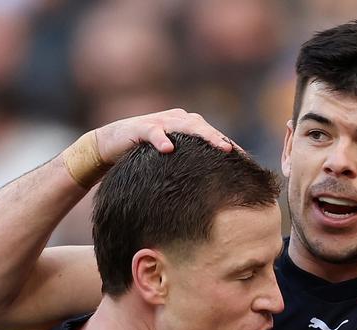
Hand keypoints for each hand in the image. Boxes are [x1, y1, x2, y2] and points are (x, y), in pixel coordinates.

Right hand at [95, 108, 237, 159]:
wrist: (109, 145)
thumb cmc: (145, 155)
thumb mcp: (173, 159)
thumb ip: (191, 163)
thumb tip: (217, 185)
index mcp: (187, 124)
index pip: (213, 134)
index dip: (229, 146)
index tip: (247, 162)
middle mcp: (176, 119)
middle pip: (204, 128)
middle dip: (222, 139)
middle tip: (238, 153)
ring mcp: (159, 121)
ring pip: (185, 126)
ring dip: (203, 136)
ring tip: (220, 147)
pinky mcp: (139, 127)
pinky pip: (152, 131)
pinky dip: (161, 138)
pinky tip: (168, 148)